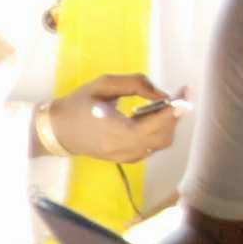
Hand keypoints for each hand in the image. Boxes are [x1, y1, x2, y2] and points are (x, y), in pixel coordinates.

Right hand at [43, 73, 180, 166]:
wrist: (56, 131)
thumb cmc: (78, 104)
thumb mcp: (103, 84)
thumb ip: (135, 84)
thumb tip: (161, 93)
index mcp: (118, 132)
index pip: (158, 123)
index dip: (176, 108)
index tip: (186, 93)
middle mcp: (125, 149)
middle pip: (164, 136)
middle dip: (173, 115)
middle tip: (176, 96)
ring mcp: (127, 157)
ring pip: (161, 143)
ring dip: (166, 124)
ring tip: (159, 106)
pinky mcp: (126, 159)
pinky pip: (152, 147)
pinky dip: (157, 132)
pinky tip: (149, 118)